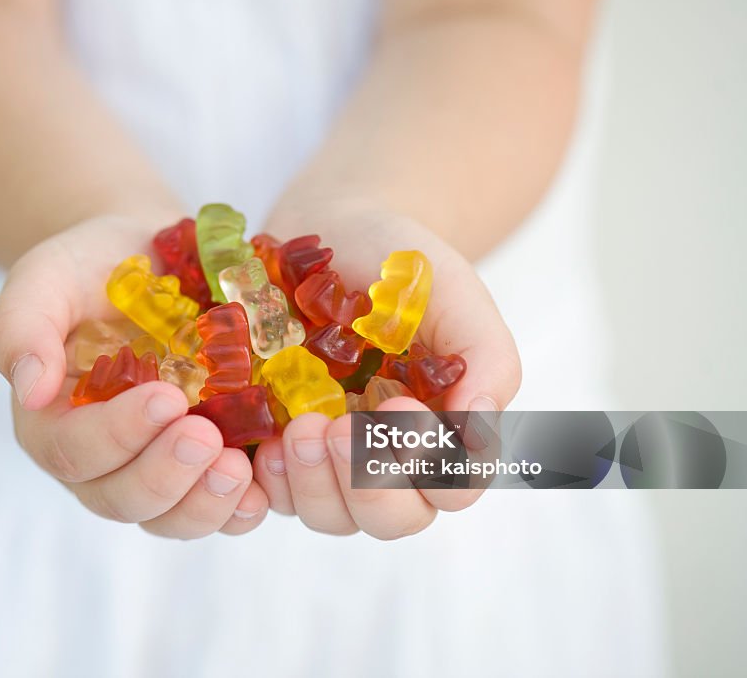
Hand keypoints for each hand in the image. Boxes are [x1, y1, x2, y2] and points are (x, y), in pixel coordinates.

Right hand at [0, 216, 268, 537]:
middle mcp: (102, 459)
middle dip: (166, 476)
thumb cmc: (91, 266)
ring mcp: (155, 466)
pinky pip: (217, 506)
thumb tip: (29, 390)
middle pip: (121, 498)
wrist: (152, 253)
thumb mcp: (46, 279)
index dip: (118, 434)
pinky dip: (240, 507)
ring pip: (170, 517)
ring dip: (204, 505)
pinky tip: (265, 486)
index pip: (74, 451)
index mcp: (53, 422)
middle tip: (208, 438)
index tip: (166, 397)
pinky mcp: (205, 462)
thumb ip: (23, 327)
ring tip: (239, 471)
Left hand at [251, 200, 521, 538]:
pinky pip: (271, 495)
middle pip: (391, 520)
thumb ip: (485, 358)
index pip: (454, 487)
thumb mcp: (453, 293)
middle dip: (364, 486)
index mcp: (444, 429)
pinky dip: (267, 480)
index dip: (430, 467)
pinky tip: (262, 439)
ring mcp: (332, 459)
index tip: (397, 405)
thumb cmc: (402, 262)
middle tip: (333, 428)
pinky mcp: (280, 445)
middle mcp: (390, 457)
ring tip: (295, 426)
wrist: (332, 226)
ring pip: (330, 516)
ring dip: (312, 485)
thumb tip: (477, 431)